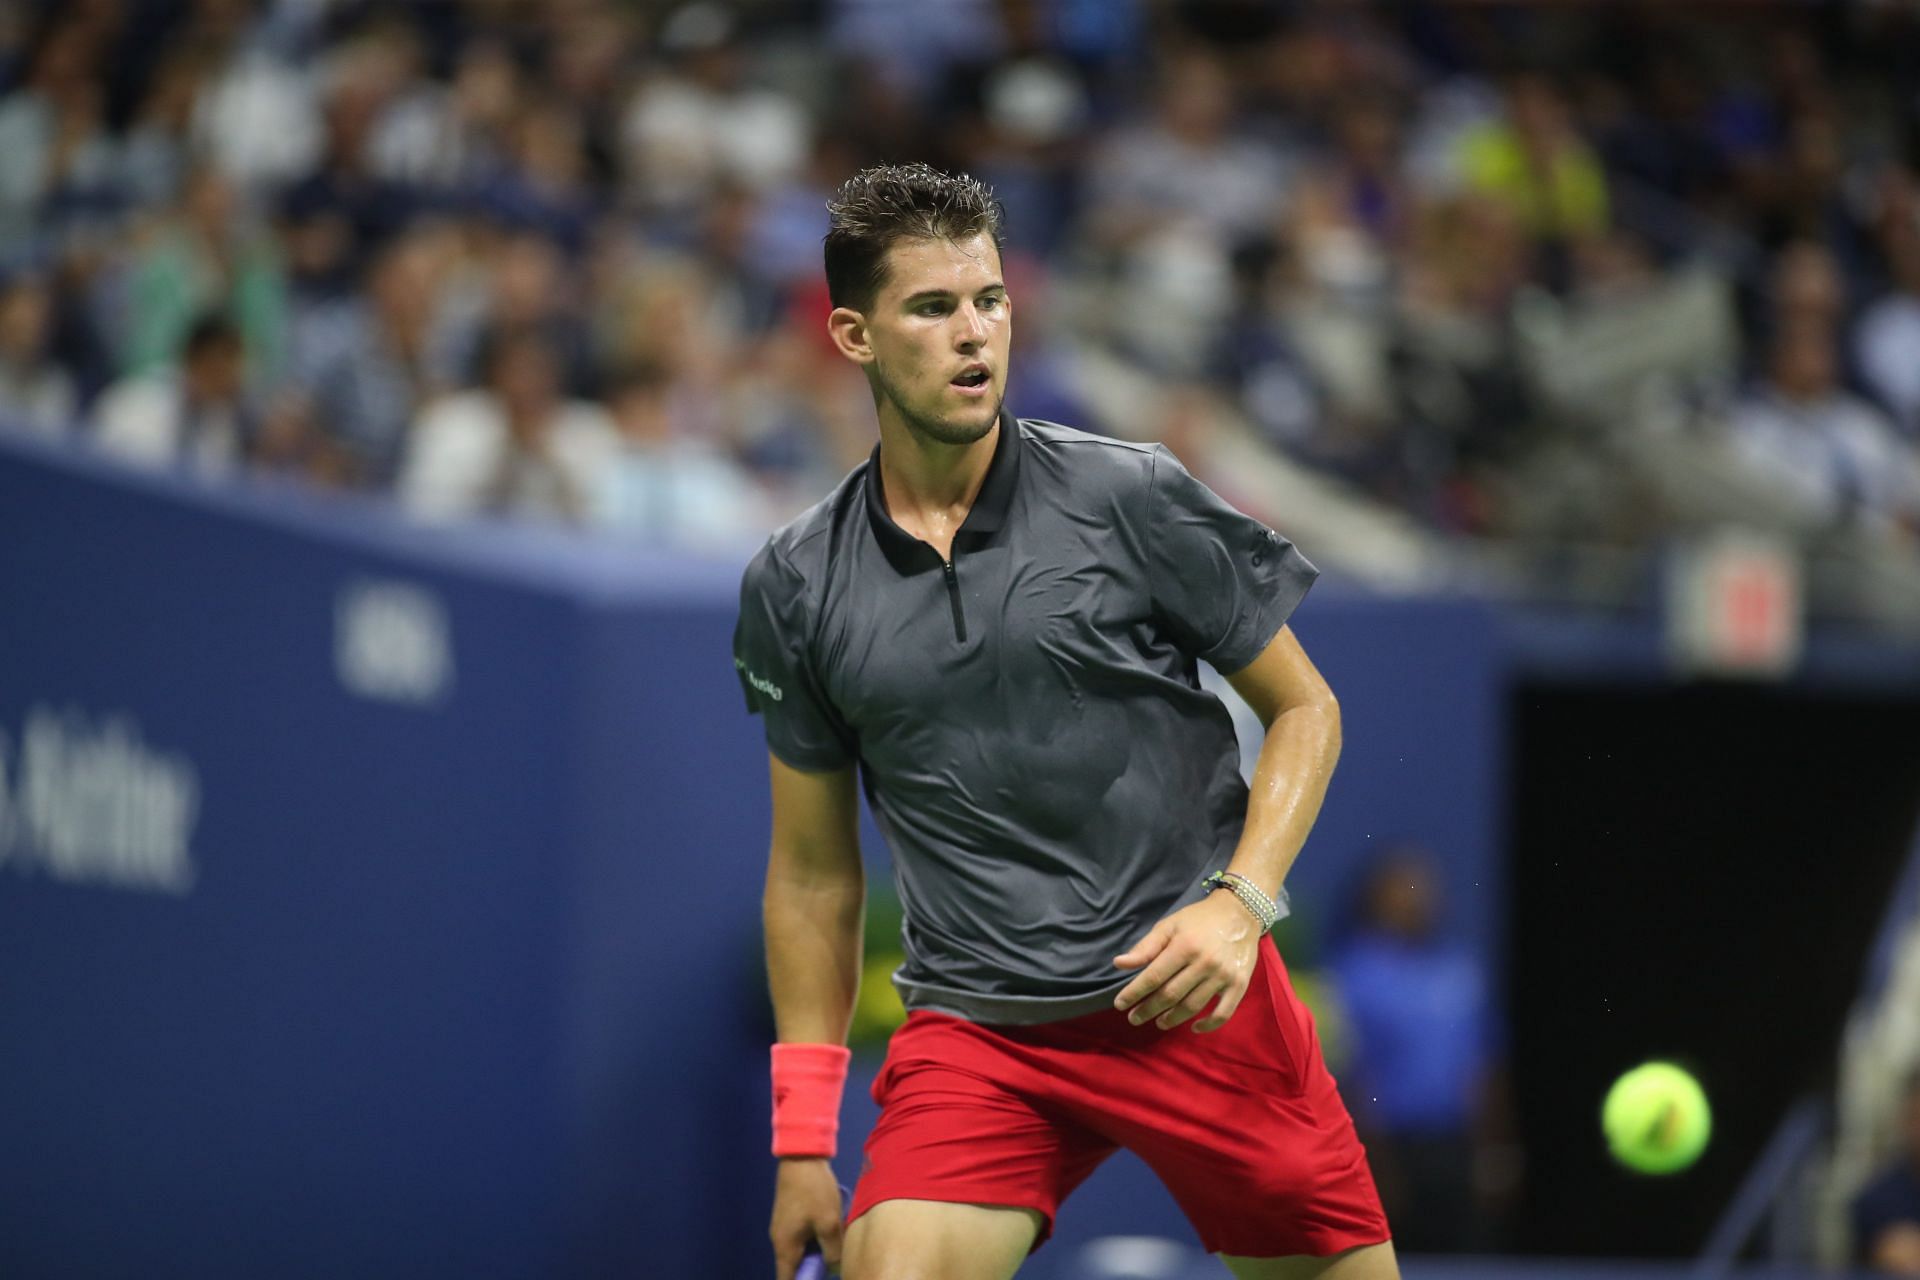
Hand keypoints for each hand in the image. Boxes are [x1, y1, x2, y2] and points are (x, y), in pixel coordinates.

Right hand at [770, 1157, 843, 1278]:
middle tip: (833, 1261)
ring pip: (800, 1251)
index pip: (787, 1279)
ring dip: (816, 1252)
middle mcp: (779, 1240)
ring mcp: (783, 1227)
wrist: (802, 1157)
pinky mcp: (790, 1217)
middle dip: (814, 1268)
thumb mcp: (829, 1223)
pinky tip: (830, 1229)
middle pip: (794, 1267)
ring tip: (834, 1244)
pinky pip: (802, 1237)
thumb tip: (835, 1269)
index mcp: (785, 1246)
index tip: (818, 1278)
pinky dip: (815, 1239)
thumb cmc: (814, 1191)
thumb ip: (833, 1251)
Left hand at [1113, 892, 1260, 1032]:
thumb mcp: (1169, 925)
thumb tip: (1119, 964)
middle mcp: (1204, 963)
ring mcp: (1223, 976)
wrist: (1240, 912)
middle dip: (1148, 1009)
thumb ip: (1146, 947)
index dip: (1134, 993)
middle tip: (1134, 1018)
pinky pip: (1223, 1013)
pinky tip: (1194, 1028)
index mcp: (1184, 946)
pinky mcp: (1239, 985)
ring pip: (1192, 1006)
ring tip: (1159, 1022)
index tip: (1120, 1004)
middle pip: (1170, 995)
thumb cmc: (1199, 919)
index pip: (1153, 977)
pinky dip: (1208, 1025)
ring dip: (1172, 1019)